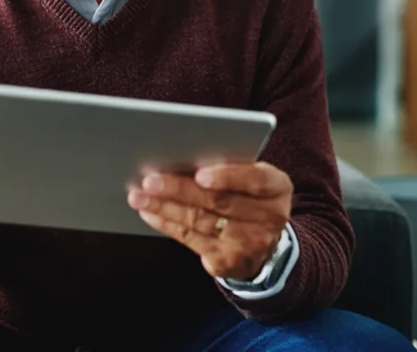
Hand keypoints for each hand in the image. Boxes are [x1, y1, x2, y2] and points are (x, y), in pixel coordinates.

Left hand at [127, 162, 292, 281]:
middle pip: (219, 202)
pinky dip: (167, 224)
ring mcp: (250, 244)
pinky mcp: (228, 262)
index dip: (227, 177)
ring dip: (164, 207)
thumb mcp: (250, 178)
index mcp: (277, 187)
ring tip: (139, 195)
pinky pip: (192, 240)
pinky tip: (149, 213)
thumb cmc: (247, 196)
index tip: (199, 174)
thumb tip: (178, 153)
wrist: (262, 243)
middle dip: (180, 189)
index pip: (255, 179)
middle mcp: (270, 217)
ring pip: (200, 221)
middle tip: (150, 180)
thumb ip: (227, 166)